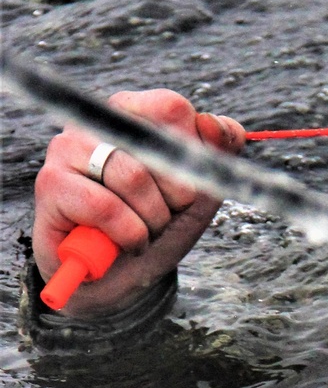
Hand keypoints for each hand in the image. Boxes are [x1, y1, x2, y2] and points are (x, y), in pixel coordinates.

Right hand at [32, 89, 245, 316]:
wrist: (121, 279)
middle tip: (164, 216)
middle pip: (156, 145)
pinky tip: (124, 244)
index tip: (187, 187)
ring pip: (132, 178)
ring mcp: (68, 149)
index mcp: (132, 113)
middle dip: (177, 195)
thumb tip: (213, 122)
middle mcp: (96, 124)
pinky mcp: (51, 183)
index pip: (171, 108)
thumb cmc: (156, 226)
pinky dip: (128, 235)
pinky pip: (106, 207)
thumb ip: (217, 153)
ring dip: (152, 220)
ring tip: (143, 232)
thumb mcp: (200, 193)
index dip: (191, 153)